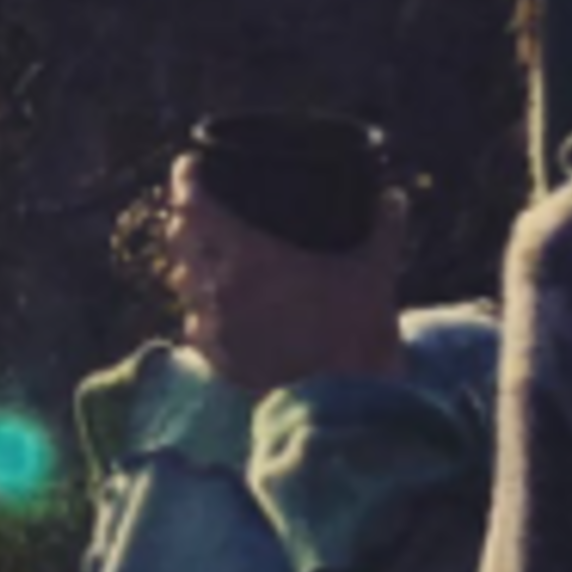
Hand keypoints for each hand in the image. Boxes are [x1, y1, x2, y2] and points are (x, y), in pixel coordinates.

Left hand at [169, 155, 409, 394]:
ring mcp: (214, 324)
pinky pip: (194, 323)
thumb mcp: (375, 273)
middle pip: (178, 239)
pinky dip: (203, 310)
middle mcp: (220, 288)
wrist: (345, 403)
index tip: (190, 167)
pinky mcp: (216, 357)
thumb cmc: (358, 334)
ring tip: (211, 259)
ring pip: (182, 282)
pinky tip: (221, 309)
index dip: (185, 180)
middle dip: (185, 220)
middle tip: (202, 211)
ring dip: (192, 266)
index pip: (193, 205)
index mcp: (250, 257)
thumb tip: (392, 196)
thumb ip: (384, 228)